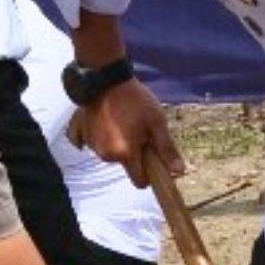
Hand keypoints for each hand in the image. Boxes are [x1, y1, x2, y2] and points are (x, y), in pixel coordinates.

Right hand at [77, 77, 182, 192]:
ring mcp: (94, 147)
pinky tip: (111, 120)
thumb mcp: (157, 123)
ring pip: (114, 155)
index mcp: (126, 154)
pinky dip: (108, 137)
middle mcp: (107, 155)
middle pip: (127, 165)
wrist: (105, 82)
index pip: (139, 182)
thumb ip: (166, 149)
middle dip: (135, 154)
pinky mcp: (86, 137)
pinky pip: (101, 146)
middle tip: (140, 131)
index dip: (149, 175)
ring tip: (125, 122)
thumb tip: (179, 171)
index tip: (153, 160)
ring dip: (121, 145)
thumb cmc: (135, 101)